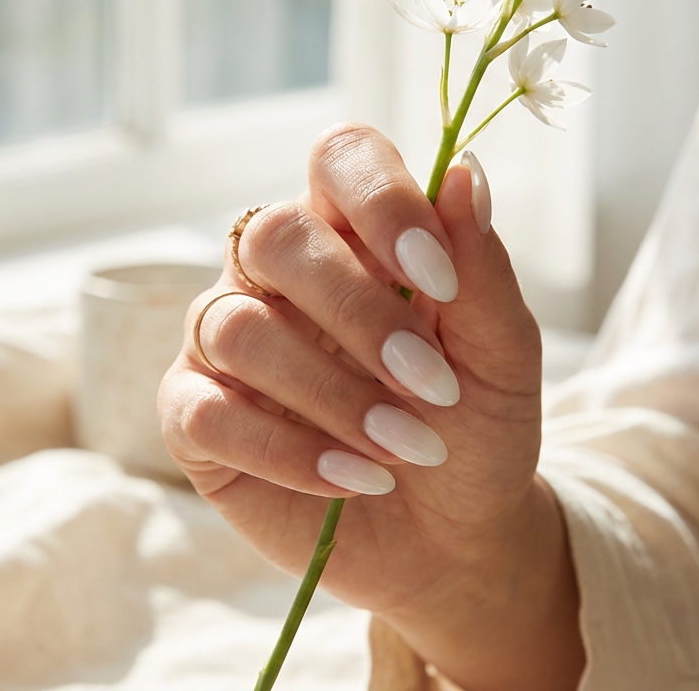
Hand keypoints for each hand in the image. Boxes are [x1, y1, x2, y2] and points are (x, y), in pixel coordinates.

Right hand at [158, 124, 582, 689]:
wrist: (454, 540)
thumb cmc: (476, 431)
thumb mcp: (502, 357)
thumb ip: (481, 269)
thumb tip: (465, 172)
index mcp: (358, 233)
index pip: (341, 158)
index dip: (381, 201)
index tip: (438, 279)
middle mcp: (280, 273)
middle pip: (273, 236)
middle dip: (357, 314)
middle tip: (432, 386)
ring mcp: (227, 341)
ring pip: (237, 328)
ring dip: (332, 395)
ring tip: (403, 448)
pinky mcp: (195, 418)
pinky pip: (206, 413)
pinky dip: (287, 452)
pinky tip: (353, 479)